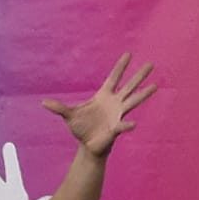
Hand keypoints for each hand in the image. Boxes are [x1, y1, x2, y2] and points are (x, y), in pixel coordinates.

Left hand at [42, 52, 156, 157]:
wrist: (88, 146)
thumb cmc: (81, 128)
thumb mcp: (69, 116)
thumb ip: (59, 108)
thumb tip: (43, 103)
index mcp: (103, 96)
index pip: (114, 78)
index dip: (120, 66)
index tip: (129, 54)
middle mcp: (114, 103)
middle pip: (129, 86)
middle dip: (139, 75)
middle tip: (151, 64)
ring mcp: (117, 114)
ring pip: (133, 101)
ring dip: (144, 94)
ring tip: (155, 86)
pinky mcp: (116, 128)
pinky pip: (122, 125)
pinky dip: (126, 125)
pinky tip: (132, 124)